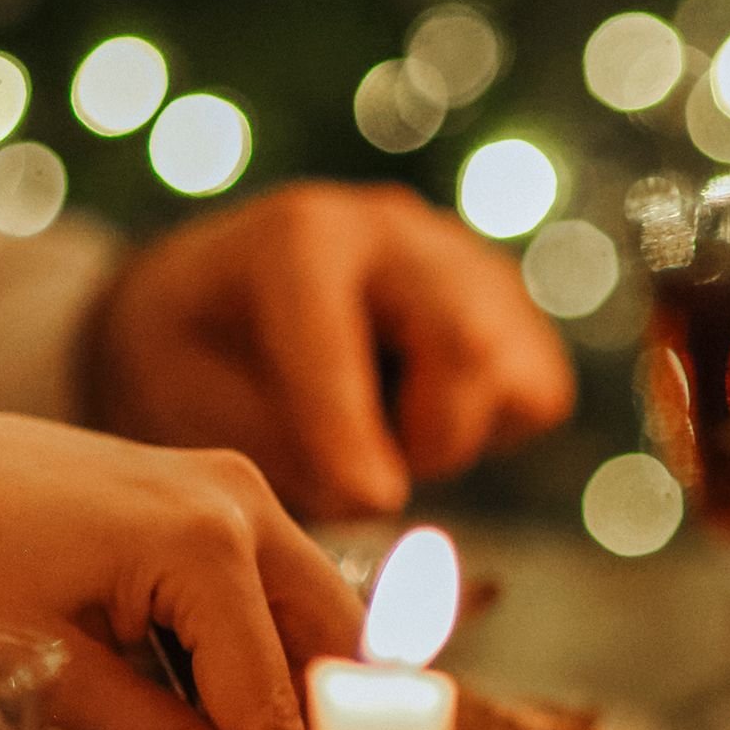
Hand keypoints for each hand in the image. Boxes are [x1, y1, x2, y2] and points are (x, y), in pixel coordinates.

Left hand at [86, 185, 577, 518]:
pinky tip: (420, 413)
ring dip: (453, 436)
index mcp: (301, 236)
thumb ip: (272, 443)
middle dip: (427, 436)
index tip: (369, 500)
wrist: (224, 299)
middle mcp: (397, 229)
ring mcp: (466, 260)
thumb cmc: (195, 357)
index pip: (338, 336)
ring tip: (384, 435)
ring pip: (517, 374)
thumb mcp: (188, 397)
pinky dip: (488, 429)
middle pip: (468, 342)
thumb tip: (380, 494)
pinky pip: (540, 394)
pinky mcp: (512, 305)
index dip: (352, 427)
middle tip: (366, 476)